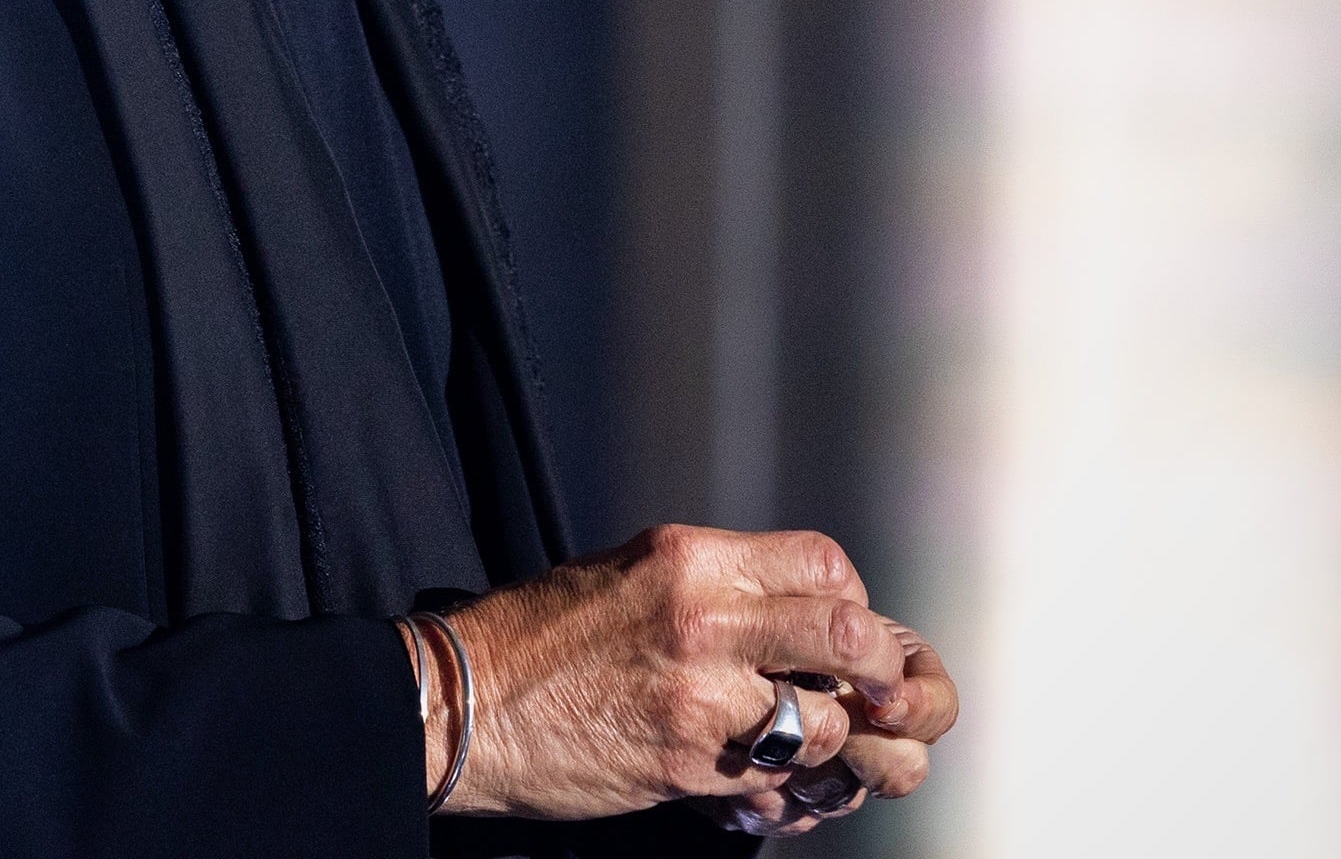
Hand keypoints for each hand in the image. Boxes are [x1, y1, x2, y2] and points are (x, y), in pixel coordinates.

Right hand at [414, 526, 957, 824]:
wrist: (465, 704)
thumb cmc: (537, 637)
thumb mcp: (626, 572)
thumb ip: (711, 583)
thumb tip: (786, 611)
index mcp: (689, 556)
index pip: (823, 563)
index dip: (853, 599)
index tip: (843, 627)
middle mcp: (702, 617)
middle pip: (848, 633)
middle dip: (875, 668)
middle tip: (871, 691)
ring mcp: (697, 696)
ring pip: (824, 719)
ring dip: (831, 737)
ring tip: (811, 741)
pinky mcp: (685, 764)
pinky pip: (774, 777)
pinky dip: (784, 783)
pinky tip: (764, 777)